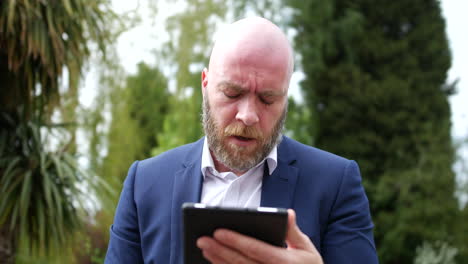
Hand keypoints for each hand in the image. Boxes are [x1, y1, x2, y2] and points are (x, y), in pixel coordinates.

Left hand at [196, 209, 322, 263]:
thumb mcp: (307, 249)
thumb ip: (293, 232)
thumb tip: (287, 213)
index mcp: (284, 262)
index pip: (255, 249)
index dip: (236, 240)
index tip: (218, 231)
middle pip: (240, 262)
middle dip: (219, 249)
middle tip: (202, 238)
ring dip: (217, 260)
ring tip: (204, 247)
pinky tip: (214, 261)